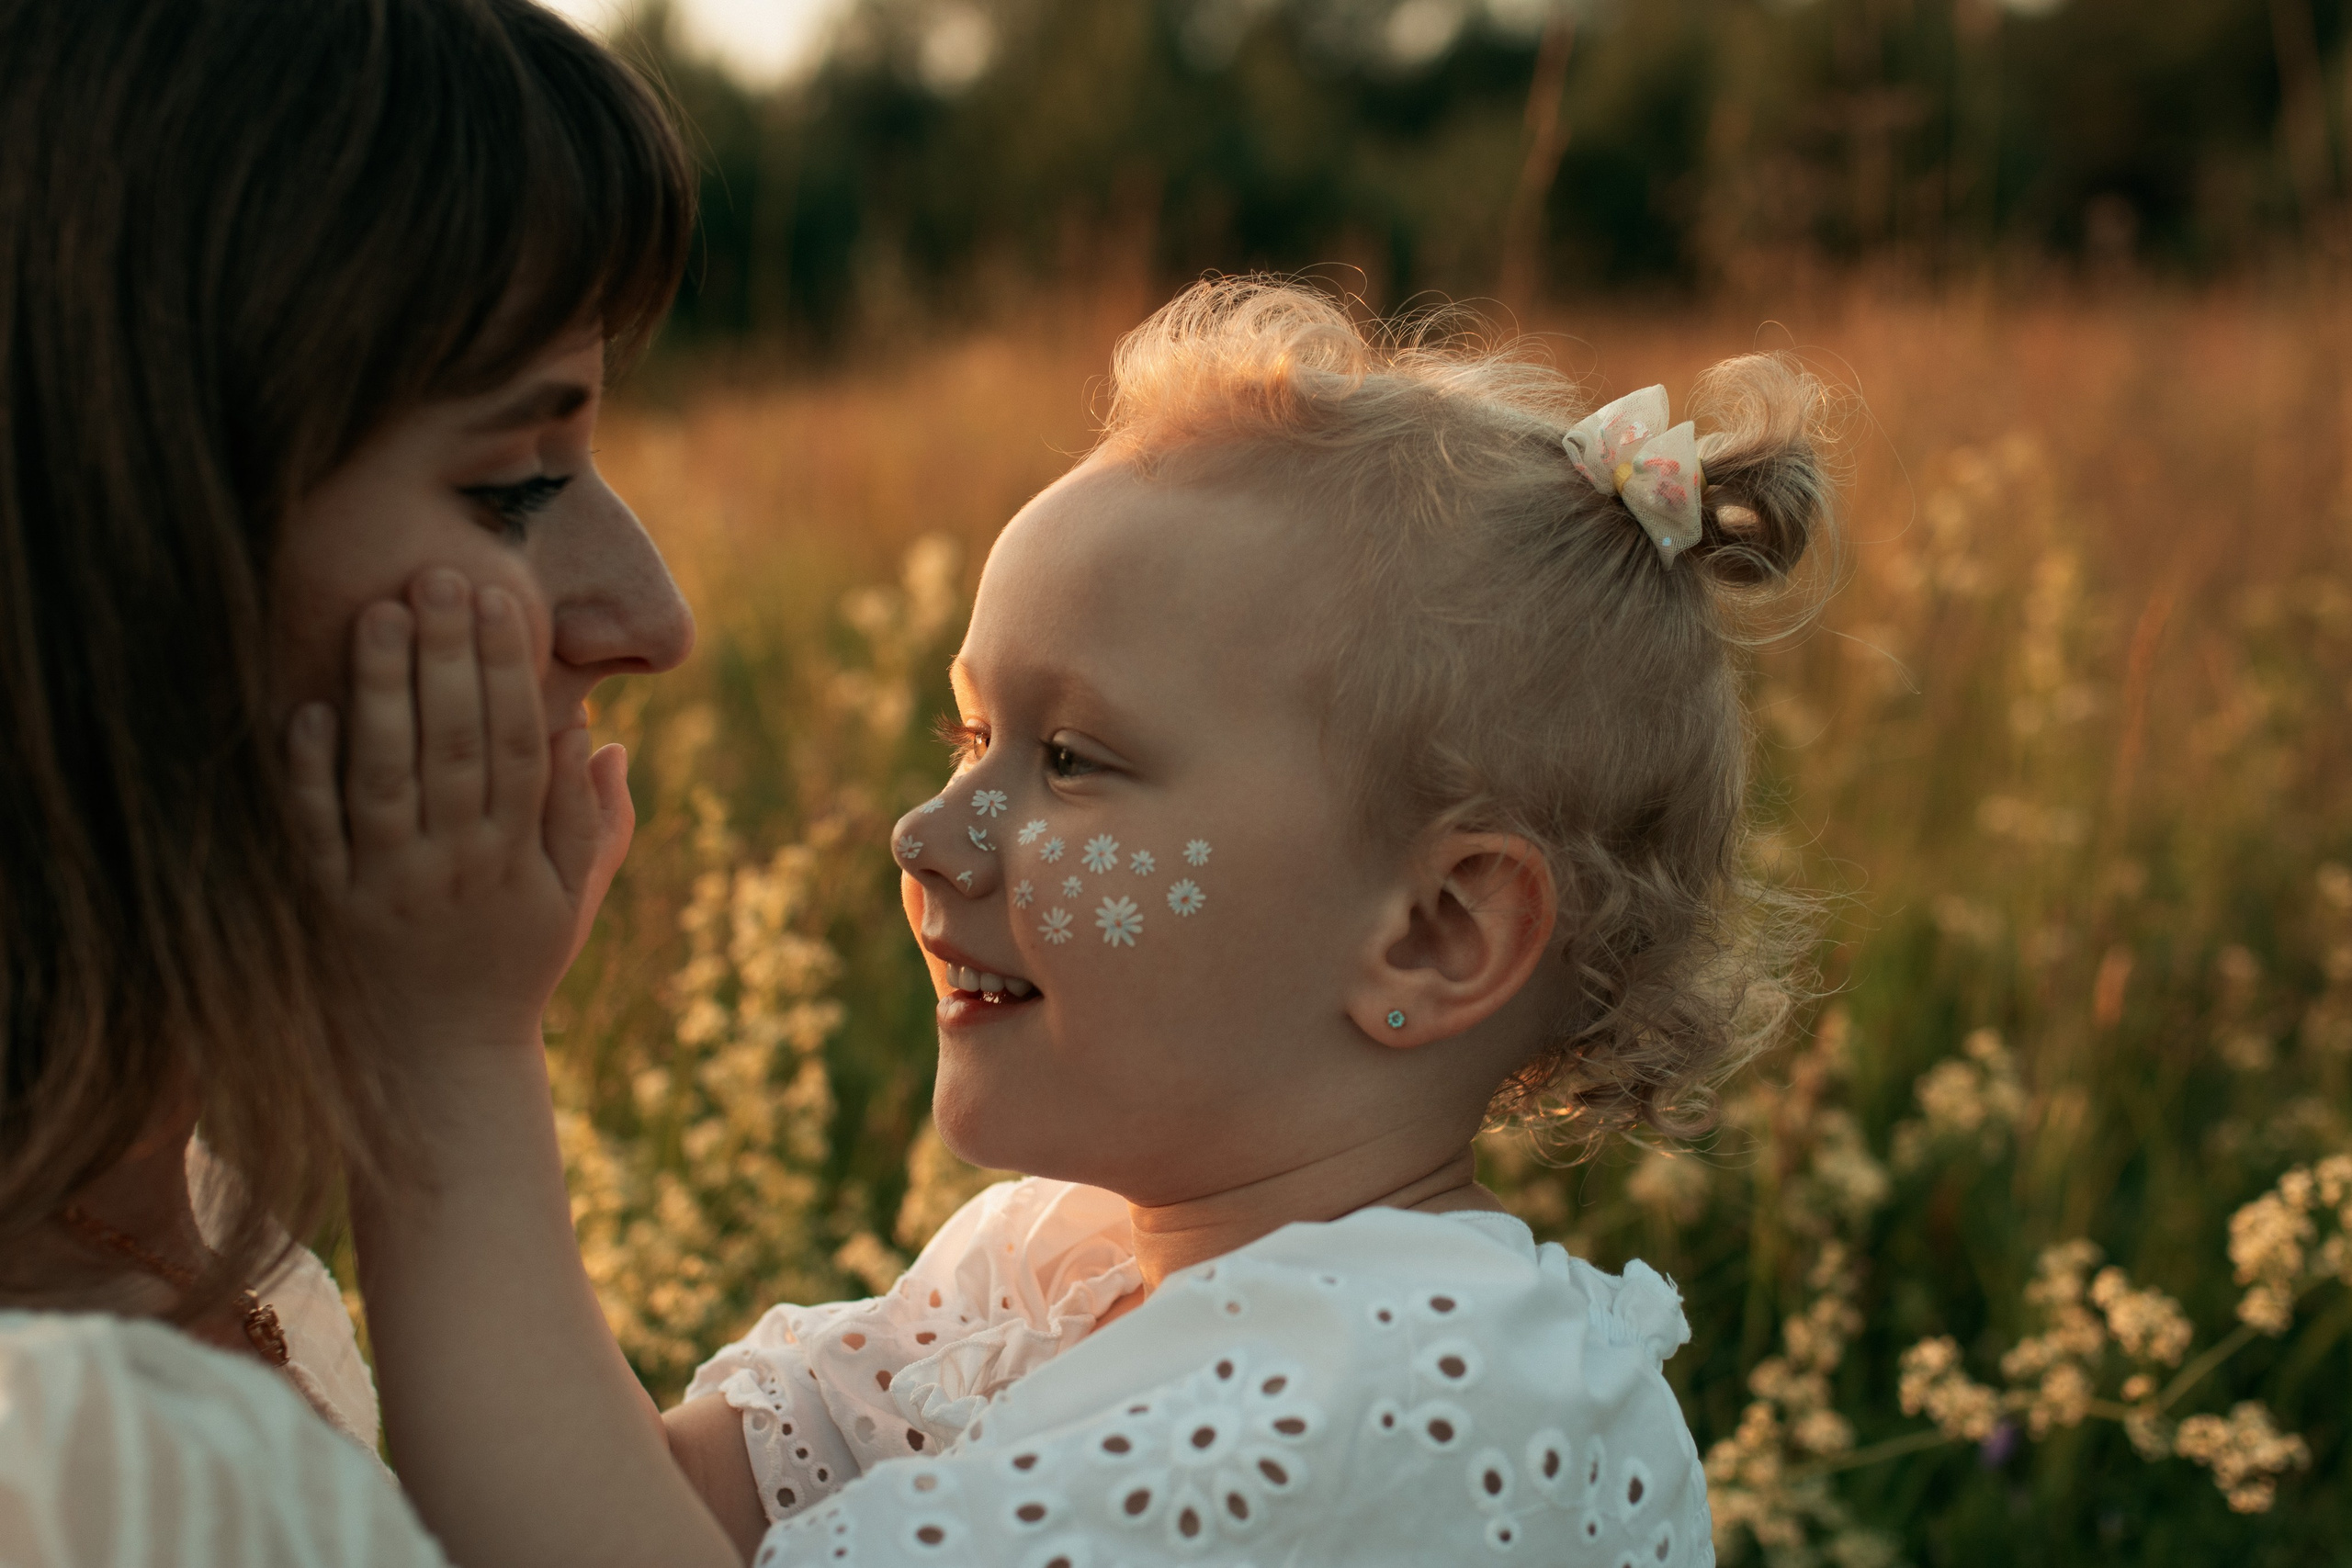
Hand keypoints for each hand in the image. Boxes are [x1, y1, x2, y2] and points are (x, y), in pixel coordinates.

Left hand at [286, 568, 632, 1053]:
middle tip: (439, 575)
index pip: (520, 746)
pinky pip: (316, 832)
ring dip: (384, 692)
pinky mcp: (325, 905)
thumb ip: (593, 823)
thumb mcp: (573, 903)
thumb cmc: (510, 969)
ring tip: (379, 613)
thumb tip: (601, 737)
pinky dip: (311, 773)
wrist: (433, 1065)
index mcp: (517, 857)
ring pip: (385, 776)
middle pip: (455, 746)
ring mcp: (386, 885)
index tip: (503, 602)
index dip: (512, 670)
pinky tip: (311, 711)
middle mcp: (454, 865)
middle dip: (449, 657)